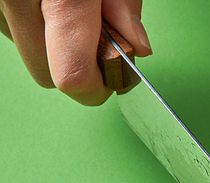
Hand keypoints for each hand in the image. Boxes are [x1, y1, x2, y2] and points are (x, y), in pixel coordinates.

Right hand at [0, 0, 151, 104]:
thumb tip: (137, 49)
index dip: (97, 88)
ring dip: (52, 46)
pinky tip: (48, 5)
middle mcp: (17, 2)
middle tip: (96, 40)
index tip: (112, 79)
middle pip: (47, 76)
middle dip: (76, 68)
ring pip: (28, 54)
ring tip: (69, 12)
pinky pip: (13, 32)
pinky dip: (35, 28)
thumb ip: (125, 9)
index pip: (75, 77)